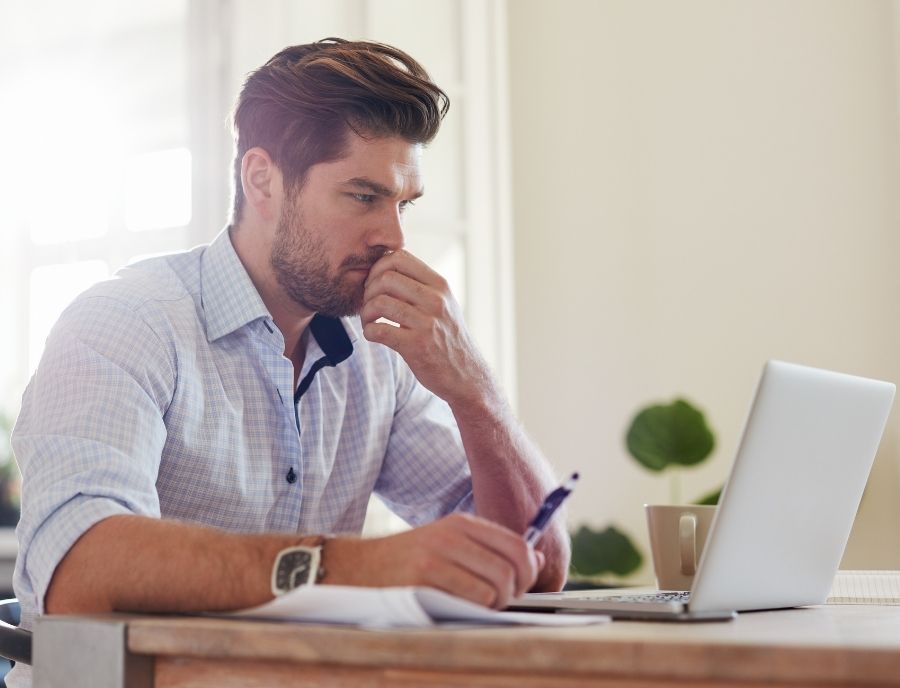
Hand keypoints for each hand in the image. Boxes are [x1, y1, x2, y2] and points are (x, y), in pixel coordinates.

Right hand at [323, 513, 543, 608]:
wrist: (359, 567)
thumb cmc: (410, 560)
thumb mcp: (449, 544)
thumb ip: (490, 549)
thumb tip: (536, 559)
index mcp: (463, 523)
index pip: (517, 544)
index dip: (529, 570)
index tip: (522, 585)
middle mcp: (453, 535)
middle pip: (512, 568)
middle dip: (515, 592)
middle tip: (500, 602)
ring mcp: (438, 555)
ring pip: (497, 586)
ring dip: (496, 605)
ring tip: (479, 607)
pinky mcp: (425, 577)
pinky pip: (474, 599)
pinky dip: (477, 610)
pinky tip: (461, 608)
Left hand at [360, 250, 489, 406]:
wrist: (466, 375)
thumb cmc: (448, 338)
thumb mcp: (444, 304)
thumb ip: (422, 286)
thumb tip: (387, 265)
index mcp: (440, 286)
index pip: (400, 257)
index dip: (378, 267)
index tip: (375, 284)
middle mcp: (436, 301)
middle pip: (386, 277)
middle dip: (368, 290)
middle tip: (368, 304)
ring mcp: (427, 323)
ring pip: (380, 302)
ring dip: (366, 312)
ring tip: (369, 321)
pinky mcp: (416, 346)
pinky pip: (379, 330)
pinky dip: (368, 332)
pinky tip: (373, 335)